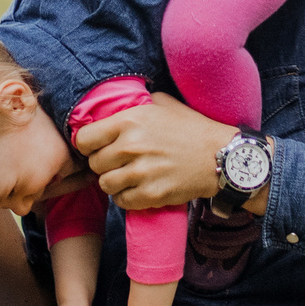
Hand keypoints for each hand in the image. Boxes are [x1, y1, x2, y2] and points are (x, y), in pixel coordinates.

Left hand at [75, 93, 261, 212]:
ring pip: (105, 184)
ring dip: (114, 181)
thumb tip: (109, 110)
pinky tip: (139, 187)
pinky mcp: (151, 195)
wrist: (221, 156)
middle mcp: (132, 146)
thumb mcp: (162, 104)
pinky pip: (121, 201)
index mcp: (130, 120)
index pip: (84, 139)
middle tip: (119, 162)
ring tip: (128, 175)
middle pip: (94, 164)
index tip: (96, 147)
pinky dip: (126, 197)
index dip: (87, 145)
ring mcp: (141, 172)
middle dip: (104, 163)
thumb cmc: (191, 128)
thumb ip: (133, 106)